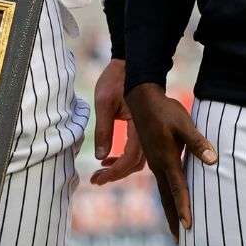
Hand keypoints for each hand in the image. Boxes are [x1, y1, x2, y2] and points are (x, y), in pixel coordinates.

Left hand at [90, 59, 145, 185]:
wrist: (130, 65)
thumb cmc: (115, 80)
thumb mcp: (103, 101)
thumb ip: (103, 129)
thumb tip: (100, 156)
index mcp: (141, 126)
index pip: (130, 158)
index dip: (115, 172)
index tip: (98, 177)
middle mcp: (149, 132)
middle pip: (137, 164)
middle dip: (116, 174)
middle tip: (96, 180)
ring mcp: (148, 132)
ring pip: (138, 160)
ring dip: (120, 169)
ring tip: (100, 172)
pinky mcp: (143, 130)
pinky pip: (138, 151)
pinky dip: (124, 159)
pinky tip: (109, 159)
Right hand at [127, 82, 216, 235]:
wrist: (141, 97)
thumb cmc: (164, 110)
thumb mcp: (184, 123)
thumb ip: (198, 142)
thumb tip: (213, 160)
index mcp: (166, 159)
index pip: (177, 189)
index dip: (184, 208)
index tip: (188, 227)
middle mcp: (158, 164)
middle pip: (166, 197)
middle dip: (173, 218)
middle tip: (179, 239)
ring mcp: (154, 162)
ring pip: (163, 191)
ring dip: (169, 210)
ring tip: (175, 227)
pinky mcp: (153, 157)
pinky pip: (161, 182)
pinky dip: (166, 196)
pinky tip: (170, 200)